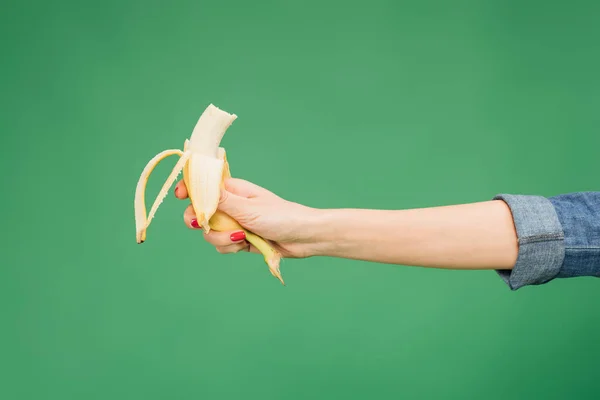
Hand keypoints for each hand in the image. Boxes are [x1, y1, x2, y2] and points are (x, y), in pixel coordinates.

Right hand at [174, 178, 318, 257]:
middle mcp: (231, 205)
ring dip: (221, 238)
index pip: (204, 185)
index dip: (189, 190)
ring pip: (210, 232)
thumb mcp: (248, 208)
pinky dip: (231, 247)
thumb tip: (199, 187)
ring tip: (241, 238)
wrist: (303, 238)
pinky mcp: (240, 239)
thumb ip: (222, 201)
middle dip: (199, 221)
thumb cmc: (281, 216)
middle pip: (200, 211)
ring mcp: (235, 223)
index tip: (180, 196)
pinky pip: (222, 245)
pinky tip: (246, 245)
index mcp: (233, 189)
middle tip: (199, 224)